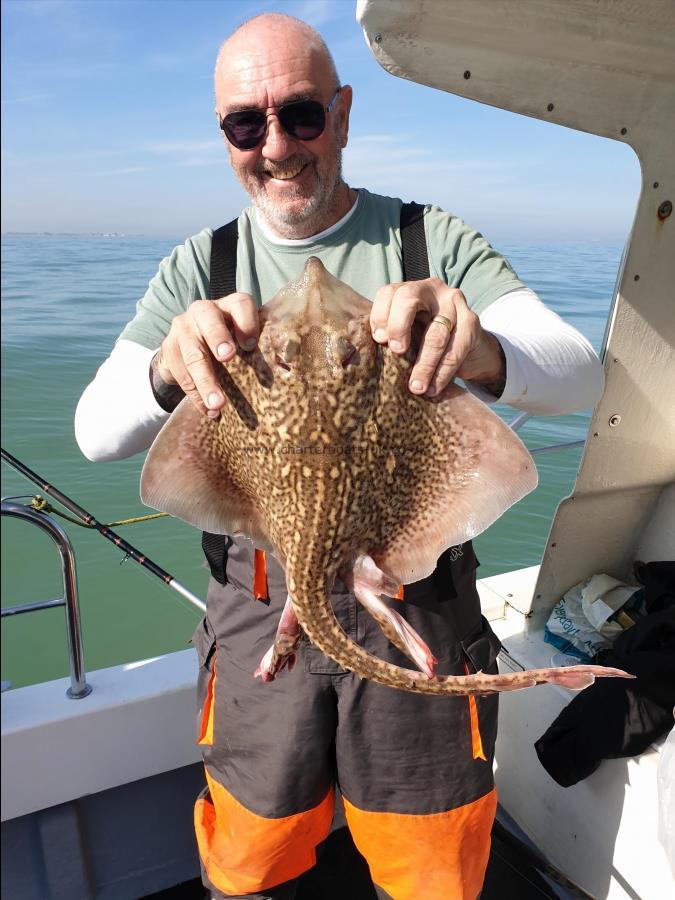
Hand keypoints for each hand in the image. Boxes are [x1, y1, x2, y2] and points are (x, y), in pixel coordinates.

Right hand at [154, 293, 258, 416]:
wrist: (187, 346)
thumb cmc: (229, 343)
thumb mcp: (243, 339)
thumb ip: (261, 347)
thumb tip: (285, 368)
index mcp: (229, 306)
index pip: (240, 304)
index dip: (247, 322)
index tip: (251, 345)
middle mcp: (203, 311)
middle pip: (209, 320)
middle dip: (218, 339)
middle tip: (227, 358)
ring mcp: (183, 328)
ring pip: (193, 354)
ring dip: (206, 381)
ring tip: (218, 405)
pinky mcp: (169, 349)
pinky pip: (181, 375)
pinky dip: (196, 396)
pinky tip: (208, 411)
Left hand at [370, 278, 505, 396]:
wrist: (470, 347)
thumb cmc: (427, 340)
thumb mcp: (408, 334)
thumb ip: (389, 336)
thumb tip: (358, 357)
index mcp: (410, 289)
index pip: (388, 292)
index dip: (380, 315)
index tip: (378, 341)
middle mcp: (432, 289)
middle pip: (409, 298)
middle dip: (398, 326)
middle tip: (396, 353)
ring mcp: (454, 302)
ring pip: (435, 332)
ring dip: (424, 364)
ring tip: (416, 388)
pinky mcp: (471, 321)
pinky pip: (455, 350)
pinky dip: (442, 373)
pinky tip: (433, 388)